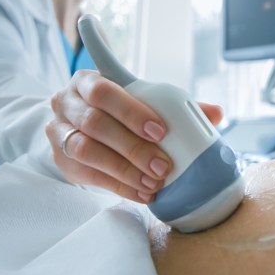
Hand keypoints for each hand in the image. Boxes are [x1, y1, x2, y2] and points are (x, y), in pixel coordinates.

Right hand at [46, 70, 223, 203]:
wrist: (79, 126)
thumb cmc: (117, 110)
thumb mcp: (140, 102)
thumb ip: (176, 105)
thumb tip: (216, 113)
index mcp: (87, 81)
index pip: (105, 91)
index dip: (132, 111)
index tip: (160, 130)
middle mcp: (66, 102)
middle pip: (95, 123)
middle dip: (133, 147)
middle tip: (162, 166)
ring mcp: (58, 131)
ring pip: (87, 150)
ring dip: (124, 170)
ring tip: (153, 184)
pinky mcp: (59, 159)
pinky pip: (88, 175)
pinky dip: (119, 186)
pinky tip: (141, 193)